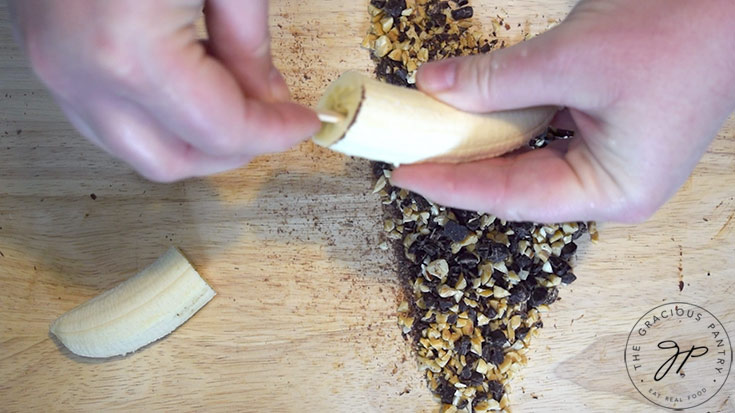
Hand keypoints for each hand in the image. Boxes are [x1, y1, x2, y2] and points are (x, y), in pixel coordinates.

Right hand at [8, 0, 319, 181]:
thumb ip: (248, 41)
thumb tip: (267, 96)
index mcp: (130, 50)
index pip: (221, 129)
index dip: (273, 132)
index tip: (303, 120)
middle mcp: (83, 74)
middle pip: (172, 160)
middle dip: (233, 149)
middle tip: (272, 119)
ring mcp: (56, 70)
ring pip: (134, 148)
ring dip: (193, 139)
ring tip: (235, 103)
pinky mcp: (47, 57)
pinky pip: (106, 119)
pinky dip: (155, 119)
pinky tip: (189, 90)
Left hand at [391, 0, 734, 222]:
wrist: (734, 0)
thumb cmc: (679, 32)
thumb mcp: (571, 59)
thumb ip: (496, 80)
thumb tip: (433, 86)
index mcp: (612, 191)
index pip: (511, 197)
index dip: (452, 186)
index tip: (405, 175)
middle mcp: (610, 186)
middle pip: (516, 184)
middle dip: (462, 166)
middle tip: (409, 154)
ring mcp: (610, 159)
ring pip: (528, 158)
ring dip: (482, 141)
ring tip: (431, 135)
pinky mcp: (607, 131)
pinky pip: (544, 133)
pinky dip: (508, 121)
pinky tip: (473, 111)